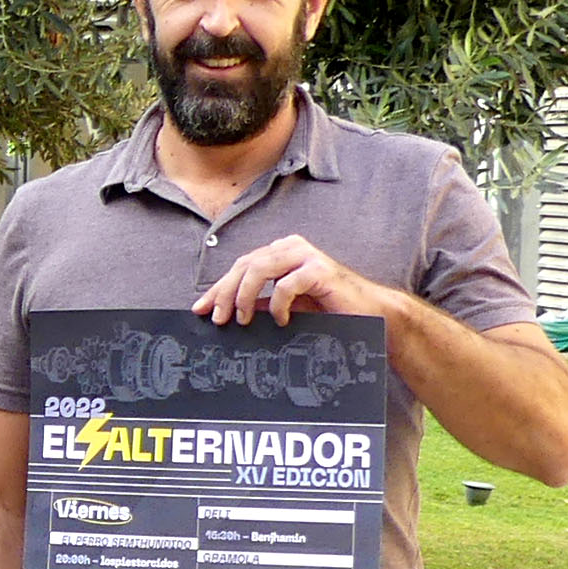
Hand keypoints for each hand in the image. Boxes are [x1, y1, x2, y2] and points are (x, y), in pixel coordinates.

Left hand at [193, 235, 397, 326]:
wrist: (368, 313)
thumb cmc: (327, 309)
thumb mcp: (285, 307)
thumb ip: (259, 303)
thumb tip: (226, 311)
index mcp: (280, 253)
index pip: (240, 266)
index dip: (218, 288)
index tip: (200, 309)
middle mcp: (291, 248)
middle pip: (245, 264)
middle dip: (225, 292)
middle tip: (218, 318)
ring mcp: (306, 255)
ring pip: (259, 267)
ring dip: (245, 296)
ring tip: (243, 320)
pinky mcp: (320, 269)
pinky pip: (287, 284)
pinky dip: (278, 305)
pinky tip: (281, 320)